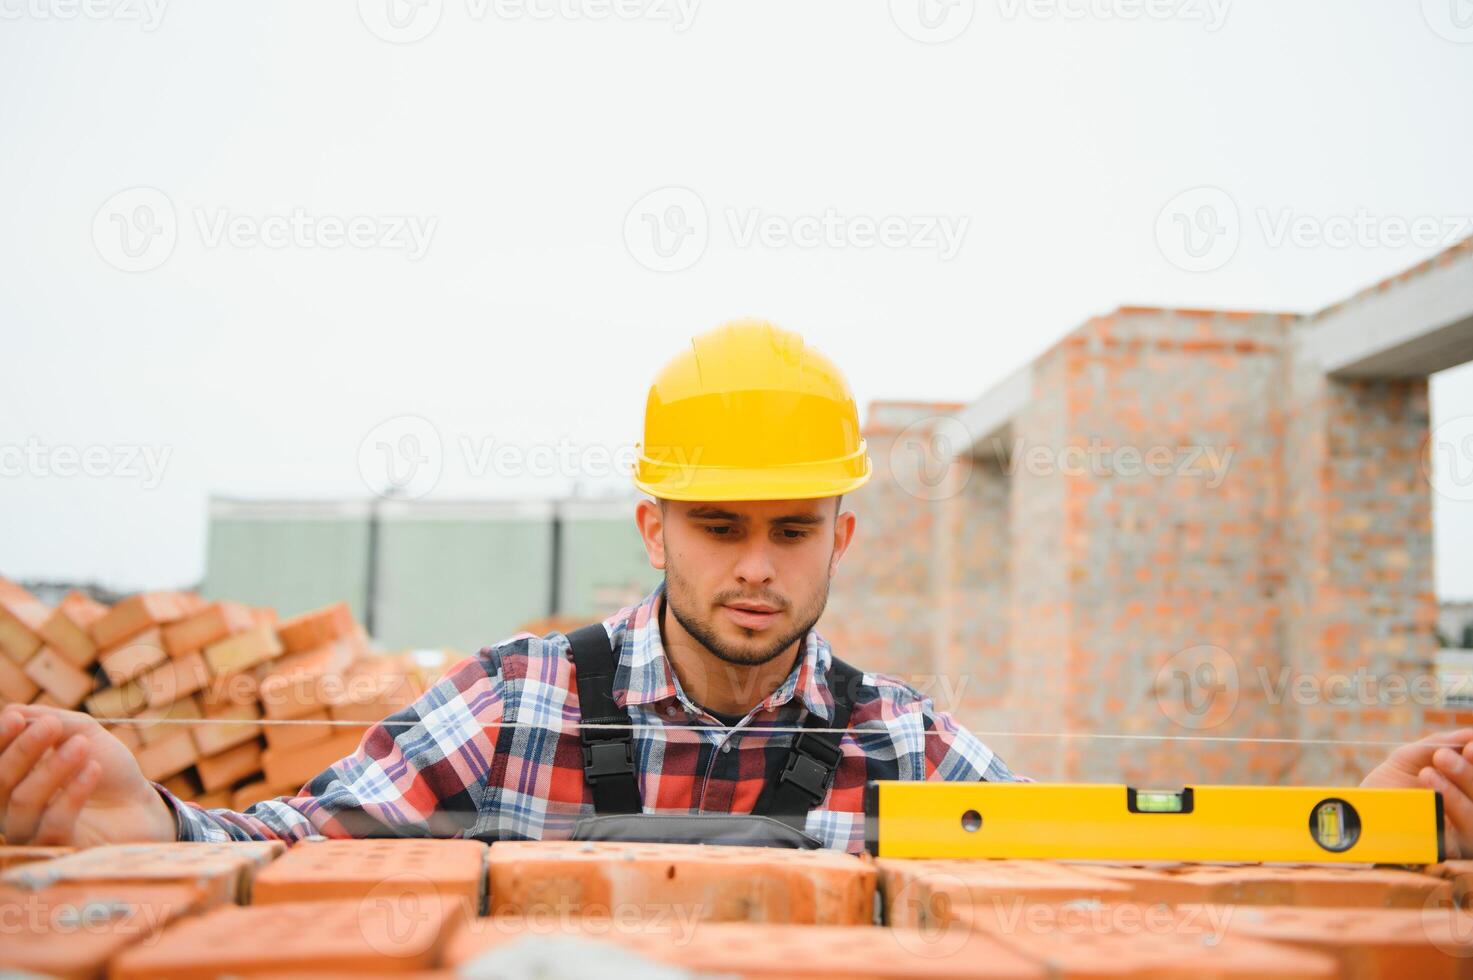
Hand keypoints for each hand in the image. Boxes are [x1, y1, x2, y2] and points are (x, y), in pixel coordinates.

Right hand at [0, 704, 175, 846]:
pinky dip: (72, 793)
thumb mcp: (82, 734)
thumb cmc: (106, 767)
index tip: (15, 717)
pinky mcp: (56, 850)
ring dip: (52, 769)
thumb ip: (49, 722)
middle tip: (52, 726)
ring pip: (24, 802)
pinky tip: (93, 769)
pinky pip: (53, 824)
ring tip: (82, 745)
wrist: (139, 803)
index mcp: (11, 779)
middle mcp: (9, 808)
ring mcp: (29, 832)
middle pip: (0, 781)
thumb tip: (12, 711)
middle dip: (23, 750)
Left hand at [1361, 728, 1472, 859]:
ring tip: (1429, 770)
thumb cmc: (1390, 785)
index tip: (1469, 746)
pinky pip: (1467, 834)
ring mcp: (1465, 835)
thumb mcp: (1414, 758)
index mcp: (1466, 791)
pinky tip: (1432, 788)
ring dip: (1462, 785)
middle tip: (1443, 755)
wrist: (1357, 816)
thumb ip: (1442, 744)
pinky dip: (1453, 807)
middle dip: (1469, 772)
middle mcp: (1471, 813)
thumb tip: (1471, 734)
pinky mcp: (1453, 852)